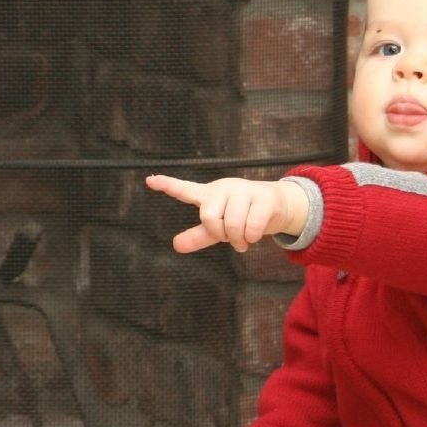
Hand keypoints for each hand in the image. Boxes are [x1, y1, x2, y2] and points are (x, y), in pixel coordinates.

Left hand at [145, 175, 307, 253]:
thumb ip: (198, 235)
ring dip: (239, 240)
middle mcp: (224, 188)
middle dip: (220, 233)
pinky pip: (251, 226)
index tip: (149, 181)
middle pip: (209, 216)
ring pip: (232, 223)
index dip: (167, 186)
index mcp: (209, 195)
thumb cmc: (242, 216)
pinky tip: (254, 237)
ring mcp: (244, 190)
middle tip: (230, 238)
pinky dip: (251, 238)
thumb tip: (176, 245)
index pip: (185, 190)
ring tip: (244, 240)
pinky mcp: (263, 197)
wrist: (277, 207)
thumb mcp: (219, 228)